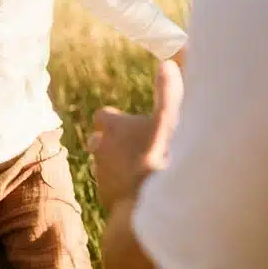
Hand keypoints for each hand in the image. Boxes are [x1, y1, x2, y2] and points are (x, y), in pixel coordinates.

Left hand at [89, 59, 184, 210]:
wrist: (149, 205)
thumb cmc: (160, 157)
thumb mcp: (168, 120)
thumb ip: (168, 92)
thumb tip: (167, 64)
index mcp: (114, 127)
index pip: (103, 116)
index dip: (114, 119)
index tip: (127, 123)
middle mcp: (101, 149)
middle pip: (98, 141)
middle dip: (111, 143)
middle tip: (134, 147)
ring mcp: (102, 175)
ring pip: (104, 166)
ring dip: (117, 166)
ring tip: (141, 171)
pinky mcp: (106, 197)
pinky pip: (110, 189)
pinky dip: (121, 188)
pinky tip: (140, 191)